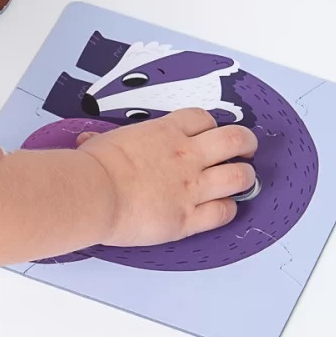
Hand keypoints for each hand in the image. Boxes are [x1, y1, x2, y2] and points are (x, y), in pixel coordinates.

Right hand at [75, 107, 257, 245]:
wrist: (94, 193)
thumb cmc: (94, 167)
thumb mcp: (102, 141)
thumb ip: (104, 140)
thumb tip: (90, 139)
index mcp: (166, 133)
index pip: (203, 119)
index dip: (212, 126)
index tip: (210, 133)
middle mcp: (186, 156)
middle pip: (234, 140)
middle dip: (245, 142)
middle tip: (245, 149)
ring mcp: (191, 187)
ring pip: (239, 176)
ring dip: (245, 176)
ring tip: (243, 179)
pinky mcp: (188, 218)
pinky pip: (223, 212)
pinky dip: (229, 210)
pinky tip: (225, 208)